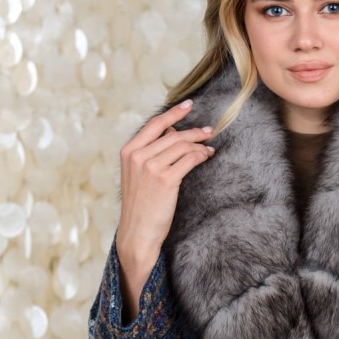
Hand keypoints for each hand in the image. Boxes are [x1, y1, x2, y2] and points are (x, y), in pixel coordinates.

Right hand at [116, 99, 214, 319]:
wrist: (138, 233)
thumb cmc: (140, 206)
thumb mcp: (138, 175)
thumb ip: (150, 153)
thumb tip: (170, 131)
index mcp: (128, 152)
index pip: (154, 124)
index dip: (173, 113)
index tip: (188, 105)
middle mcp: (138, 156)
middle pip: (172, 134)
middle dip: (193, 131)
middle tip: (209, 131)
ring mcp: (151, 167)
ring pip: (181, 145)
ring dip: (199, 143)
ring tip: (210, 145)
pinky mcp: (165, 179)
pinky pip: (189, 159)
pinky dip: (201, 155)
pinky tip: (207, 156)